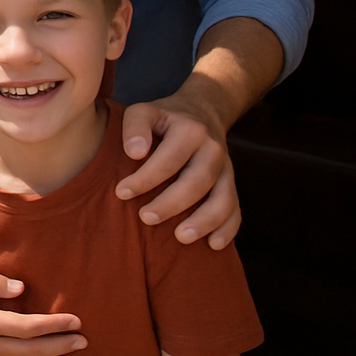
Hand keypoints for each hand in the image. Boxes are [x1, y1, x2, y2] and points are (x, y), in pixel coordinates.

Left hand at [118, 95, 239, 248]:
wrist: (202, 111)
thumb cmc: (164, 118)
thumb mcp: (144, 111)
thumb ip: (135, 127)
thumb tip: (135, 152)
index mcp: (190, 130)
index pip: (168, 159)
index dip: (144, 179)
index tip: (121, 193)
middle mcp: (213, 148)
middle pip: (196, 182)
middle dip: (171, 203)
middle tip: (145, 218)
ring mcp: (226, 167)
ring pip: (222, 198)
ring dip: (204, 221)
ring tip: (181, 237)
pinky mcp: (231, 182)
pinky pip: (235, 208)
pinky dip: (228, 228)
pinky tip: (214, 245)